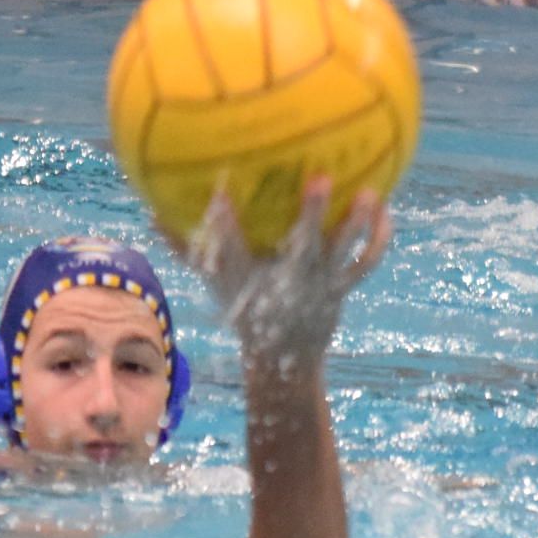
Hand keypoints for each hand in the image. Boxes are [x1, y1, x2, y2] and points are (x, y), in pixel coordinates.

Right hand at [181, 177, 390, 376]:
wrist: (283, 361)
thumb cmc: (246, 310)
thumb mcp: (214, 281)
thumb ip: (186, 246)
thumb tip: (150, 213)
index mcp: (255, 274)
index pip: (233, 245)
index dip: (225, 220)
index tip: (220, 188)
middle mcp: (290, 277)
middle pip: (302, 243)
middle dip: (311, 213)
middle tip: (319, 175)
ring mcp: (320, 284)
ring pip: (342, 252)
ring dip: (356, 224)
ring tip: (370, 193)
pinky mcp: (342, 288)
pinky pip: (365, 261)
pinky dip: (379, 238)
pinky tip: (386, 208)